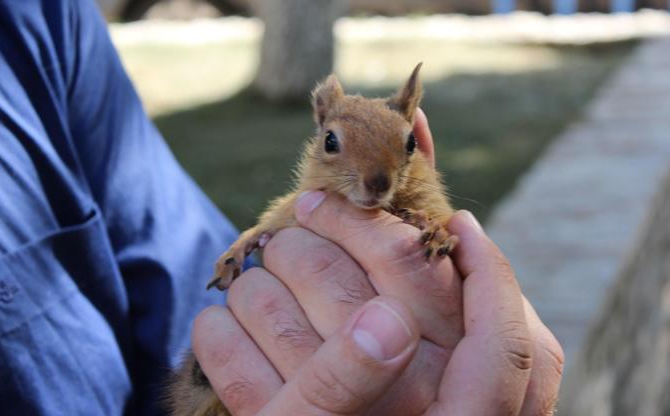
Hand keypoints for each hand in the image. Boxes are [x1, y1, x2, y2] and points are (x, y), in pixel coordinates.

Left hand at [191, 110, 562, 414]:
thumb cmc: (391, 374)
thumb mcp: (441, 316)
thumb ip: (430, 234)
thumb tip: (417, 122)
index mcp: (454, 355)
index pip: (405, 258)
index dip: (353, 222)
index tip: (319, 205)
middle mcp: (404, 389)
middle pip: (319, 270)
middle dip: (294, 247)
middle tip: (289, 248)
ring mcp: (331, 411)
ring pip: (259, 298)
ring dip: (253, 284)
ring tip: (265, 294)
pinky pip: (218, 344)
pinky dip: (215, 327)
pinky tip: (232, 332)